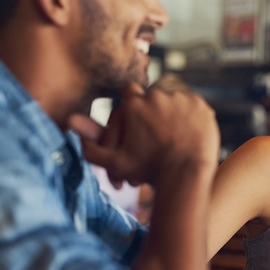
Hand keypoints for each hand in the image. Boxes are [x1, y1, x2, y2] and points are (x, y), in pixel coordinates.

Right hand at [69, 83, 219, 186]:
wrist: (185, 175)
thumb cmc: (148, 170)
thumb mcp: (115, 163)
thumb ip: (91, 146)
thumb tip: (69, 123)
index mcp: (133, 103)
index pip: (130, 94)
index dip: (134, 107)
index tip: (139, 121)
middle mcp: (156, 94)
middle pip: (153, 97)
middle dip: (154, 112)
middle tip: (159, 133)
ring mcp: (180, 98)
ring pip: (173, 101)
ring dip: (173, 114)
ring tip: (174, 135)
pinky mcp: (200, 105)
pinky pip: (194, 107)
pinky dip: (191, 118)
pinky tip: (188, 134)